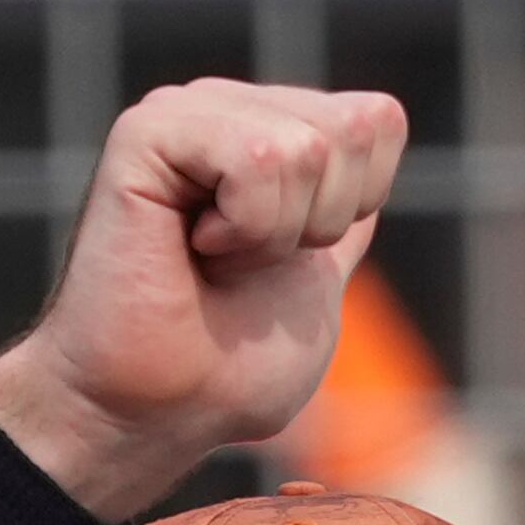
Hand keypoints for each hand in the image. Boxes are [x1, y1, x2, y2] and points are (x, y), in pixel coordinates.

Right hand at [0, 80, 407, 521]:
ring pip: (308, 147)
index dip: (355, 206)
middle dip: (320, 223)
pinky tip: (191, 248)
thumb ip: (342, 212)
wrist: (148, 415)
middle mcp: (225, 109)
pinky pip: (258, 157)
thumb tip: (368, 147)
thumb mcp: (316, 282)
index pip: (378, 122)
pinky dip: (245, 228)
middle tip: (241, 266)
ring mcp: (185, 113)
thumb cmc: (220, 373)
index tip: (283, 258)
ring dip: (274, 236)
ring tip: (210, 261)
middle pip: (358, 128)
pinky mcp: (147, 132)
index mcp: (265, 133)